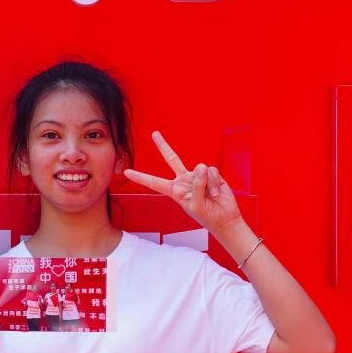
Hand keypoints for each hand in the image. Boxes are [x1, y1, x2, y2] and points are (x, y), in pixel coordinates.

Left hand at [124, 131, 243, 232]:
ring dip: (207, 184)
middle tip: (154, 134)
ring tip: (210, 196)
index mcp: (175, 191)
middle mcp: (184, 180)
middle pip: (171, 159)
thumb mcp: (195, 205)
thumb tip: (201, 167)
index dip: (141, 177)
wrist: (224, 218)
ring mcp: (197, 175)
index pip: (154, 182)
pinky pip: (212, 171)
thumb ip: (196, 185)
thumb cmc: (207, 215)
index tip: (126, 172)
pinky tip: (216, 192)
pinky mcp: (211, 174)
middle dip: (163, 146)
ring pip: (200, 169)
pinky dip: (215, 182)